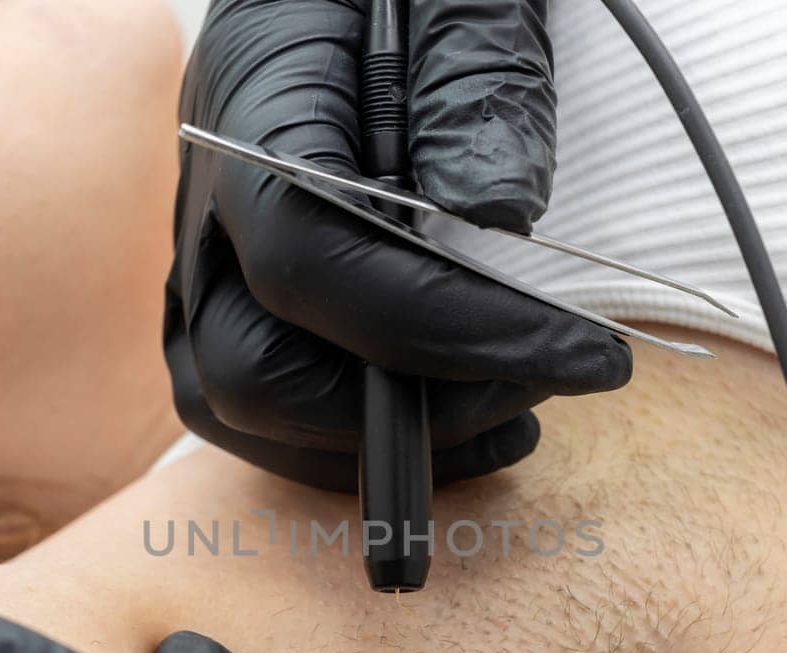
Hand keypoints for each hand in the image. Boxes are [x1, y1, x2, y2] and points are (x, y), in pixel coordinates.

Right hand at [165, 0, 632, 491]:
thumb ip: (476, 78)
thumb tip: (498, 216)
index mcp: (253, 103)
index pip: (312, 260)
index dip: (449, 328)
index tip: (581, 350)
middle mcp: (205, 194)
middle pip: (255, 368)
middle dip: (413, 404)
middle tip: (547, 373)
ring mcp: (205, 254)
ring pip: (241, 406)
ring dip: (379, 440)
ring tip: (515, 408)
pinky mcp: (231, 290)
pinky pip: (258, 402)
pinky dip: (352, 437)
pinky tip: (465, 415)